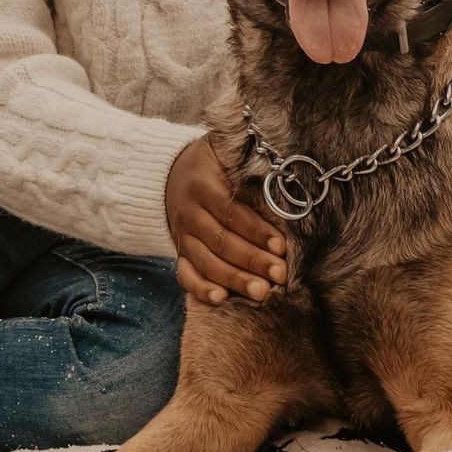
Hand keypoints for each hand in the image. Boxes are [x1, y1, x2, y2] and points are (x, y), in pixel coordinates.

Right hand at [166, 135, 286, 305]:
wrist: (171, 174)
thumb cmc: (213, 163)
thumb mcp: (224, 153)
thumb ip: (246, 162)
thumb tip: (281, 172)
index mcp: (202, 186)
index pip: (230, 212)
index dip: (256, 231)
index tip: (281, 246)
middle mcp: (189, 213)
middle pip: (221, 242)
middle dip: (252, 261)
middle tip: (279, 274)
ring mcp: (182, 236)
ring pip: (207, 263)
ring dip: (235, 280)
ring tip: (262, 292)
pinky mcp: (179, 252)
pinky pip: (186, 275)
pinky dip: (201, 289)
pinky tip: (222, 299)